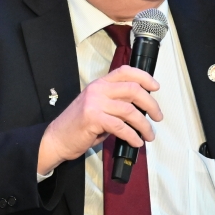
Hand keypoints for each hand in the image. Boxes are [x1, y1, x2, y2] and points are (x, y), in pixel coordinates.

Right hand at [37, 66, 162, 175]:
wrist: (57, 139)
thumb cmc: (77, 126)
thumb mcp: (96, 107)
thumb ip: (114, 102)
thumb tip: (140, 108)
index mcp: (99, 84)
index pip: (125, 72)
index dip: (144, 77)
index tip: (156, 87)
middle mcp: (97, 90)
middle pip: (133, 90)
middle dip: (151, 104)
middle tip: (158, 117)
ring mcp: (94, 103)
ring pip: (130, 111)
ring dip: (144, 125)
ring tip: (149, 135)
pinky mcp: (93, 118)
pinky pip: (121, 127)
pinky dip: (132, 136)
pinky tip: (136, 142)